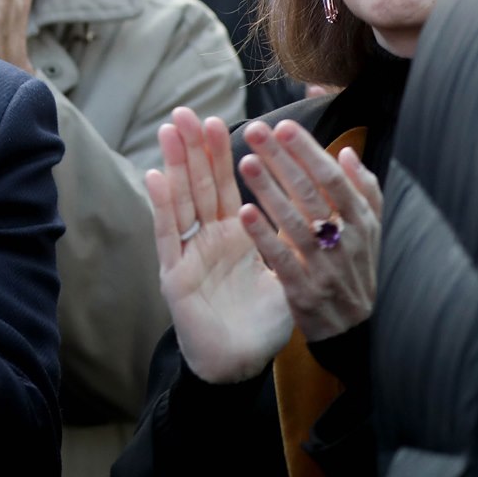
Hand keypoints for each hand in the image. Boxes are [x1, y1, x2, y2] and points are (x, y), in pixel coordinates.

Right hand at [147, 108, 292, 383]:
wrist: (241, 365)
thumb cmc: (262, 322)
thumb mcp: (288, 274)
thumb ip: (297, 240)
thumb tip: (321, 207)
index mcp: (233, 235)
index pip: (226, 186)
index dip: (220, 154)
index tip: (217, 119)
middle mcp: (207, 239)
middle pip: (199, 185)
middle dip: (193, 147)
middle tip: (186, 110)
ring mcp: (188, 254)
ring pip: (181, 200)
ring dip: (176, 164)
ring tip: (170, 129)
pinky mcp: (175, 274)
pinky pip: (169, 235)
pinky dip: (162, 205)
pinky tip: (155, 176)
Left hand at [237, 120, 384, 341]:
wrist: (352, 330)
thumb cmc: (355, 268)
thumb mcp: (369, 231)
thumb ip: (363, 190)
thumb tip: (347, 151)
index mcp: (362, 222)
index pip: (334, 179)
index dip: (308, 152)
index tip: (283, 125)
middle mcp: (346, 242)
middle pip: (311, 194)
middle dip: (282, 160)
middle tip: (255, 130)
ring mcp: (325, 268)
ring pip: (295, 224)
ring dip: (269, 190)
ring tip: (245, 161)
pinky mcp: (304, 292)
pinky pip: (281, 260)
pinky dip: (263, 236)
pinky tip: (243, 212)